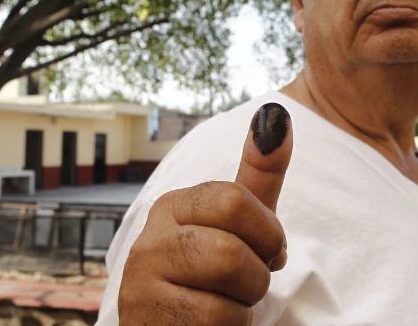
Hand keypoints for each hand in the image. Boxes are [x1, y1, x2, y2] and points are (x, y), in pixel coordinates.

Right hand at [119, 103, 292, 324]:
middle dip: (256, 273)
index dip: (267, 233)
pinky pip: (217, 322)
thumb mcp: (246, 226)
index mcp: (173, 205)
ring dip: (244, 303)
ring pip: (227, 283)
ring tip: (225, 304)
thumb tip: (277, 114)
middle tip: (244, 284)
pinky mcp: (145, 321)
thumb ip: (261, 174)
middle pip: (232, 247)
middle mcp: (149, 239)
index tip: (266, 252)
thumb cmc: (219, 278)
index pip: (234, 201)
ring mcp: (140, 284)